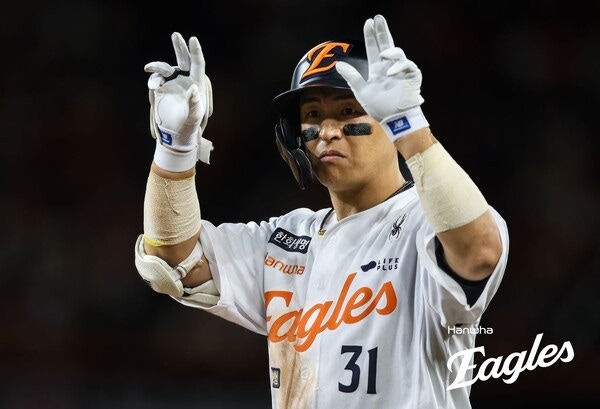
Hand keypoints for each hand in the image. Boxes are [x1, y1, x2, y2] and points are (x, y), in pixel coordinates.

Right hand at [144, 32, 213, 170]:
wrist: (175, 134)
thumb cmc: (189, 127)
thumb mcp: (194, 117)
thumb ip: (194, 103)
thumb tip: (192, 88)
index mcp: (197, 83)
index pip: (198, 64)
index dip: (195, 52)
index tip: (193, 39)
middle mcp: (184, 80)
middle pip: (182, 59)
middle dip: (179, 47)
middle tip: (176, 35)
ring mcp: (172, 83)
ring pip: (164, 69)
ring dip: (157, 67)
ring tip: (149, 70)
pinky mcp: (161, 89)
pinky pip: (155, 80)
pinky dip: (153, 81)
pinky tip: (153, 86)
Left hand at [335, 15, 428, 140]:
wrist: (395, 120)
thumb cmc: (380, 108)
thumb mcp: (362, 91)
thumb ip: (351, 77)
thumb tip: (338, 64)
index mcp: (378, 70)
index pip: (374, 48)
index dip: (371, 36)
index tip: (368, 22)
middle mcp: (389, 67)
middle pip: (386, 44)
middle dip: (382, 31)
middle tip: (378, 19)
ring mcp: (401, 71)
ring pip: (398, 53)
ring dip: (390, 51)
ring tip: (382, 53)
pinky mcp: (411, 76)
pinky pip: (408, 65)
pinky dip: (399, 66)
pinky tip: (391, 72)